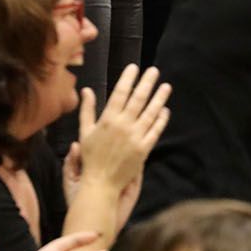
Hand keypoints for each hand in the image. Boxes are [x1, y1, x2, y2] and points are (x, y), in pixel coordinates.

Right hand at [75, 65, 170, 195]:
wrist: (101, 182)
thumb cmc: (91, 157)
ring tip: (166, 86)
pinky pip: (155, 130)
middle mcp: (123, 125)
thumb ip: (87, 110)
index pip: (120, 93)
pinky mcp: (144, 148)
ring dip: (159, 98)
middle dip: (147, 83)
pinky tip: (165, 110)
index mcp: (108, 119)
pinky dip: (161, 119)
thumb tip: (86, 90)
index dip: (128, 79)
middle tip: (154, 70)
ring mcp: (135, 137)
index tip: (134, 67)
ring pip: (150, 113)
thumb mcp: (84, 132)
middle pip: (138, 99)